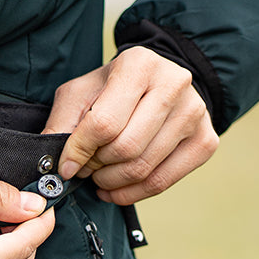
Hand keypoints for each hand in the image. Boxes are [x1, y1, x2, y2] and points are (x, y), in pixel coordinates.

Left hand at [43, 48, 218, 204]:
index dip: (79, 151)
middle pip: (126, 148)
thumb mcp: (79, 95)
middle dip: (96, 167)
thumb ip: (61, 124)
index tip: (67, 166)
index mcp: (139, 65)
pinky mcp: (206, 140)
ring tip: (99, 175)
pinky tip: (115, 188)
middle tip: (85, 168)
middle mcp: (174, 84)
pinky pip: (163, 182)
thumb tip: (52, 164)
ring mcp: (196, 113)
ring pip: (144, 168)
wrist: (156, 83)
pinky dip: (132, 194)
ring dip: (111, 181)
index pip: (104, 123)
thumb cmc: (110, 90)